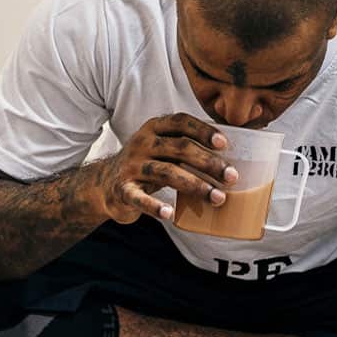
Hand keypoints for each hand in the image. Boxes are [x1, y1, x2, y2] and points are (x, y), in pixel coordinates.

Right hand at [94, 113, 238, 224]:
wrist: (105, 184)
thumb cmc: (146, 164)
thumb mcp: (162, 149)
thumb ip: (186, 147)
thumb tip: (230, 158)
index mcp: (153, 128)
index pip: (180, 122)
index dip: (203, 131)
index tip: (224, 144)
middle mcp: (142, 143)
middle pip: (179, 148)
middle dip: (209, 162)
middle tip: (232, 177)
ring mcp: (131, 166)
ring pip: (167, 172)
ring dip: (196, 185)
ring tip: (218, 197)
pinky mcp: (123, 189)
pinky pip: (140, 198)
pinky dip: (155, 206)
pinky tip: (170, 214)